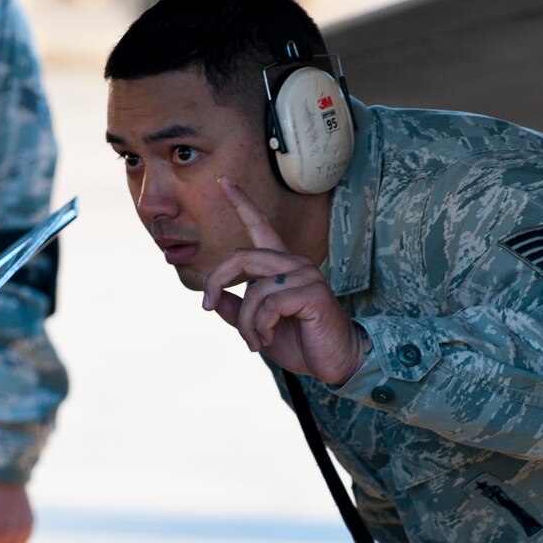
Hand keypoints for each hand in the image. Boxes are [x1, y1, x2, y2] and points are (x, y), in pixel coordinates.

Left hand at [202, 179, 368, 385]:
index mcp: (281, 265)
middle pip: (241, 256)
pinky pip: (269, 306)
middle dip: (216, 281)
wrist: (335, 362)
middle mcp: (294, 262)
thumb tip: (213, 300)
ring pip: (254, 291)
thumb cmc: (300, 342)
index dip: (241, 203)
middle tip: (206, 305)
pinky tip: (266, 340)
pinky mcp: (312, 292)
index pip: (259, 225)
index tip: (223, 180)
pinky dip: (260, 328)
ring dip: (246, 323)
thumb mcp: (259, 327)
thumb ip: (238, 312)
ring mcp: (305, 275)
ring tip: (255, 342)